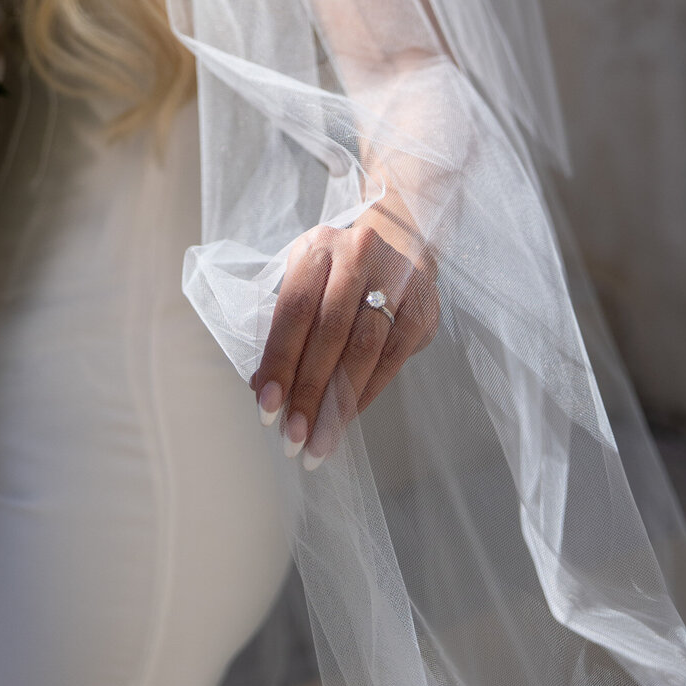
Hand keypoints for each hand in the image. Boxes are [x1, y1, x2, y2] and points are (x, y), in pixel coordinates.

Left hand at [251, 219, 439, 468]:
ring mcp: (396, 279)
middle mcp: (358, 256)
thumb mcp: (306, 282)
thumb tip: (264, 387)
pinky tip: (348, 417)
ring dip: (338, 402)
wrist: (399, 245)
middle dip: (308, 391)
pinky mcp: (422, 307)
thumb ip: (285, 329)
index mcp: (319, 248)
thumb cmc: (339, 273)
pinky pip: (392, 358)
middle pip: (329, 333)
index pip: (295, 310)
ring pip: (363, 349)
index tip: (267, 406)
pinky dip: (367, 392)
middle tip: (293, 437)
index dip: (279, 361)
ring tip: (319, 441)